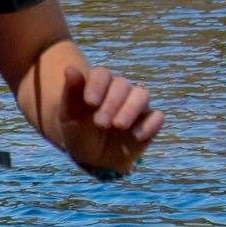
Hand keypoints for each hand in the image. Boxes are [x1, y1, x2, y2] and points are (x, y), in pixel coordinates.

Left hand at [59, 60, 162, 176]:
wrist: (91, 158)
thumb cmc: (78, 132)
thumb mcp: (69, 116)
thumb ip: (71, 93)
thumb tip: (69, 68)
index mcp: (98, 85)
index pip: (102, 74)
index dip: (97, 85)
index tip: (90, 103)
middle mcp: (119, 92)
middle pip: (123, 85)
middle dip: (112, 103)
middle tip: (100, 123)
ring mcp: (135, 106)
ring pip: (142, 95)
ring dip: (131, 109)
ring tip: (119, 126)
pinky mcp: (148, 123)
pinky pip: (157, 117)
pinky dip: (149, 125)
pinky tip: (136, 136)